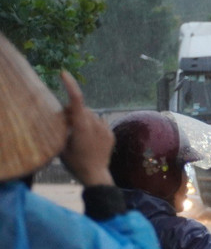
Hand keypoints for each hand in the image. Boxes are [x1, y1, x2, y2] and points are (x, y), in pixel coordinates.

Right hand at [57, 71, 114, 186]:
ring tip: (77, 133)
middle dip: (73, 112)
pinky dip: (92, 125)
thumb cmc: (74, 162)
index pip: (76, 100)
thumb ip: (63, 127)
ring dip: (83, 118)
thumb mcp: (62, 144)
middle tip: (64, 124)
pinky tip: (89, 137)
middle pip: (82, 109)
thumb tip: (63, 115)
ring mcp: (105, 129)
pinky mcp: (111, 133)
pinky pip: (100, 122)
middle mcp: (95, 125)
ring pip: (91, 115)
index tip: (64, 74)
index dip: (70, 85)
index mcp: (81, 126)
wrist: (95, 174)